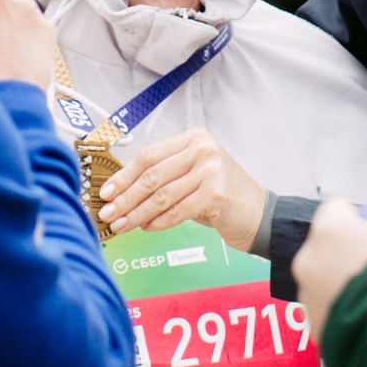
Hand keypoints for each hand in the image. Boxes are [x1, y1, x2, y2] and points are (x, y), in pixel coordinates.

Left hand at [100, 129, 266, 248]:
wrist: (260, 214)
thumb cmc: (220, 196)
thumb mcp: (192, 176)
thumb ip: (164, 176)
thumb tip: (121, 191)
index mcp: (193, 139)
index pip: (148, 156)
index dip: (124, 176)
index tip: (106, 192)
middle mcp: (202, 149)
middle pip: (152, 175)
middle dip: (126, 197)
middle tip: (107, 213)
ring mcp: (211, 170)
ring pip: (161, 195)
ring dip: (137, 213)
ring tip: (120, 225)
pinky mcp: (216, 194)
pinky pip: (177, 210)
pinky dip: (158, 221)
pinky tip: (146, 228)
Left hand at [291, 198, 366, 337]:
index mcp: (330, 231)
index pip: (336, 208)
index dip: (359, 217)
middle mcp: (309, 261)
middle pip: (327, 245)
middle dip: (349, 250)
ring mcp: (308, 297)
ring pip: (325, 278)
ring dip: (345, 281)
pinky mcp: (314, 328)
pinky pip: (330, 308)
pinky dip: (346, 308)